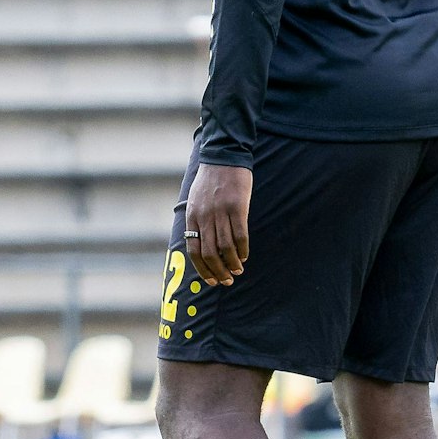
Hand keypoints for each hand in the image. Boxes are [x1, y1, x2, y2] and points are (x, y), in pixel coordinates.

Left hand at [184, 163, 252, 285]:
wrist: (223, 157)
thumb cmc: (210, 181)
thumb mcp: (196, 200)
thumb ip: (197, 220)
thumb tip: (201, 244)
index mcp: (192, 216)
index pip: (194, 250)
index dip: (202, 269)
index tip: (211, 280)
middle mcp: (204, 216)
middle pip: (209, 253)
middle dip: (218, 271)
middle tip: (227, 281)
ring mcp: (220, 212)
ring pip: (225, 247)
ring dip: (232, 263)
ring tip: (238, 270)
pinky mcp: (237, 207)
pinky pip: (240, 235)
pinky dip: (243, 249)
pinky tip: (245, 256)